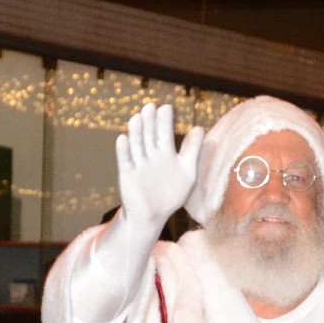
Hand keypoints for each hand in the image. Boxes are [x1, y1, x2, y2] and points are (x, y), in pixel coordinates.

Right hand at [115, 103, 203, 230]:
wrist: (153, 216)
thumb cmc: (172, 194)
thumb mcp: (188, 171)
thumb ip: (192, 150)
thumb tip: (200, 127)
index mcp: (165, 151)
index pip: (164, 132)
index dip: (165, 120)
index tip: (166, 107)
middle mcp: (150, 154)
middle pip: (149, 134)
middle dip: (150, 121)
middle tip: (150, 106)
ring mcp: (138, 163)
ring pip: (136, 144)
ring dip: (136, 132)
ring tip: (137, 118)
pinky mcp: (127, 174)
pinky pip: (125, 160)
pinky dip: (123, 150)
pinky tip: (123, 138)